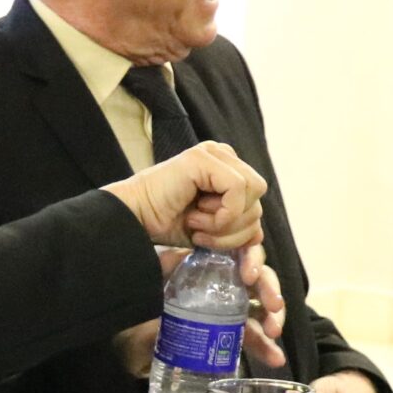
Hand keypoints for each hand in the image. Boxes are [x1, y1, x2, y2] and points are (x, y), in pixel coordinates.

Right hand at [105, 140, 266, 250]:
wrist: (132, 219)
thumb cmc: (165, 223)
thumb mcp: (211, 231)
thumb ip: (236, 230)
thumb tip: (259, 236)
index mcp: (227, 170)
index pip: (257, 200)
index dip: (239, 231)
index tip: (205, 239)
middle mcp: (223, 156)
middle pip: (259, 198)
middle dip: (234, 229)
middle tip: (199, 232)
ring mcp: (213, 153)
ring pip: (254, 192)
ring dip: (225, 222)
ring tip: (195, 223)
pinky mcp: (203, 157)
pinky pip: (238, 189)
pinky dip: (223, 214)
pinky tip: (195, 217)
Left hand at [115, 244, 288, 376]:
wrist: (131, 336)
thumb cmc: (146, 302)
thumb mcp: (154, 280)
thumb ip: (164, 267)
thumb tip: (173, 256)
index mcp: (211, 265)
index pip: (240, 255)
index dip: (251, 261)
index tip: (249, 276)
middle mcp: (224, 285)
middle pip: (257, 282)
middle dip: (270, 294)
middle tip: (273, 308)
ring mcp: (228, 311)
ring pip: (259, 311)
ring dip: (273, 322)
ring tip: (275, 335)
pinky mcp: (228, 335)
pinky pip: (251, 338)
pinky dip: (265, 348)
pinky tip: (276, 358)